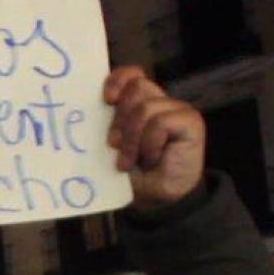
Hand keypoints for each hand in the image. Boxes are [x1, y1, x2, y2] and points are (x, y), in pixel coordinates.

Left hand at [104, 66, 205, 208]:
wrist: (155, 200)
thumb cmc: (131, 173)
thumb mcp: (111, 146)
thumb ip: (105, 124)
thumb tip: (83, 108)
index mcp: (137, 103)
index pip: (130, 75)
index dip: (117, 80)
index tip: (105, 100)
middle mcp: (158, 101)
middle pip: (136, 87)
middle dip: (119, 118)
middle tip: (113, 145)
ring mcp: (176, 109)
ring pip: (145, 107)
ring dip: (132, 139)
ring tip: (129, 161)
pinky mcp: (191, 120)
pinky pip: (160, 122)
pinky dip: (150, 144)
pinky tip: (152, 158)